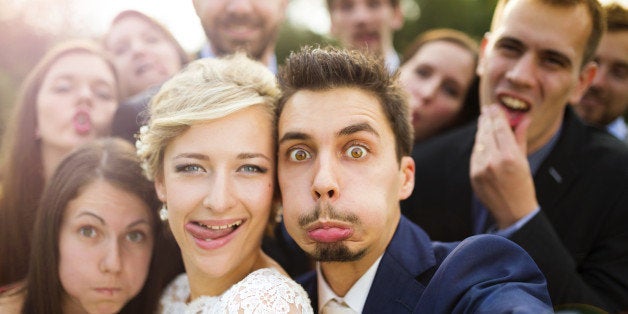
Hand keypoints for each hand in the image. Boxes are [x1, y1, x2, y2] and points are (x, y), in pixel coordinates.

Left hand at [470, 104, 538, 228]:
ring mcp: (481, 169)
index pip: (500, 128)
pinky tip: (481, 139)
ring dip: (481, 131)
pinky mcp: (473, 175)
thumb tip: (523, 118)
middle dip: (487, 120)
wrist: (513, 211)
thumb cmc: (523, 185)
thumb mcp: (525, 161)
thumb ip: (520, 138)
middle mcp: (493, 161)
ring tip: (484, 121)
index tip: (494, 106)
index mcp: (510, 157)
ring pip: (479, 142)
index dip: (496, 115)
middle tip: (487, 109)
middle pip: (487, 132)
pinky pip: (475, 154)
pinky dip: (478, 145)